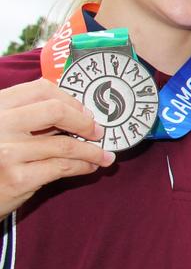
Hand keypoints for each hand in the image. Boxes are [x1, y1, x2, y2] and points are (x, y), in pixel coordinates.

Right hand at [0, 78, 114, 218]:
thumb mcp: (4, 128)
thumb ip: (29, 116)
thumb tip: (78, 113)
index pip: (41, 89)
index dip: (69, 100)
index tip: (84, 111)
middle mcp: (1, 124)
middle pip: (56, 111)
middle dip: (84, 122)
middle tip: (98, 132)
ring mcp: (8, 152)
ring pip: (65, 145)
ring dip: (92, 151)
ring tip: (103, 155)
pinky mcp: (17, 178)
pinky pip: (62, 167)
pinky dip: (83, 166)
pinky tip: (90, 167)